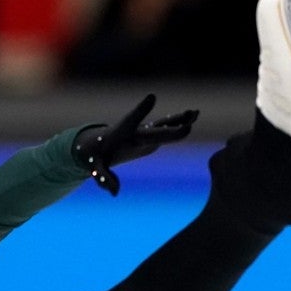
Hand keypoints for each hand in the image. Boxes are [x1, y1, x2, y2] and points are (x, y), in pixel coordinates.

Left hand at [72, 93, 197, 195]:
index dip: (141, 110)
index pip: (132, 121)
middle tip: (187, 123)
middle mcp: (136, 130)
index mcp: (122, 134)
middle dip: (171, 127)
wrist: (98, 144)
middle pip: (156, 129)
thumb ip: (103, 178)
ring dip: (179, 119)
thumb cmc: (95, 156)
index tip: (151, 97)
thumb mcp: (96, 168)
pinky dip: (180, 122)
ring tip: (195, 113)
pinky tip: (194, 116)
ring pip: (164, 124)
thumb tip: (114, 193)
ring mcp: (145, 131)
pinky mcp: (151, 133)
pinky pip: (167, 127)